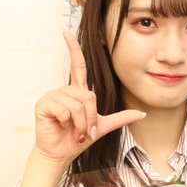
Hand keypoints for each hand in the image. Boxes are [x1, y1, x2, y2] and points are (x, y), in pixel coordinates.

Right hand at [34, 29, 145, 163]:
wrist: (61, 154)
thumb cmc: (77, 140)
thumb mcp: (103, 126)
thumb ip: (121, 117)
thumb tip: (142, 113)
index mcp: (77, 92)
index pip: (78, 66)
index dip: (73, 49)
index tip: (66, 32)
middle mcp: (65, 91)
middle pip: (88, 96)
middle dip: (90, 118)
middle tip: (85, 132)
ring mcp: (53, 96)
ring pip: (76, 105)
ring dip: (79, 123)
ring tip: (74, 131)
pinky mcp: (43, 104)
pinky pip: (63, 109)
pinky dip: (67, 121)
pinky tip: (61, 125)